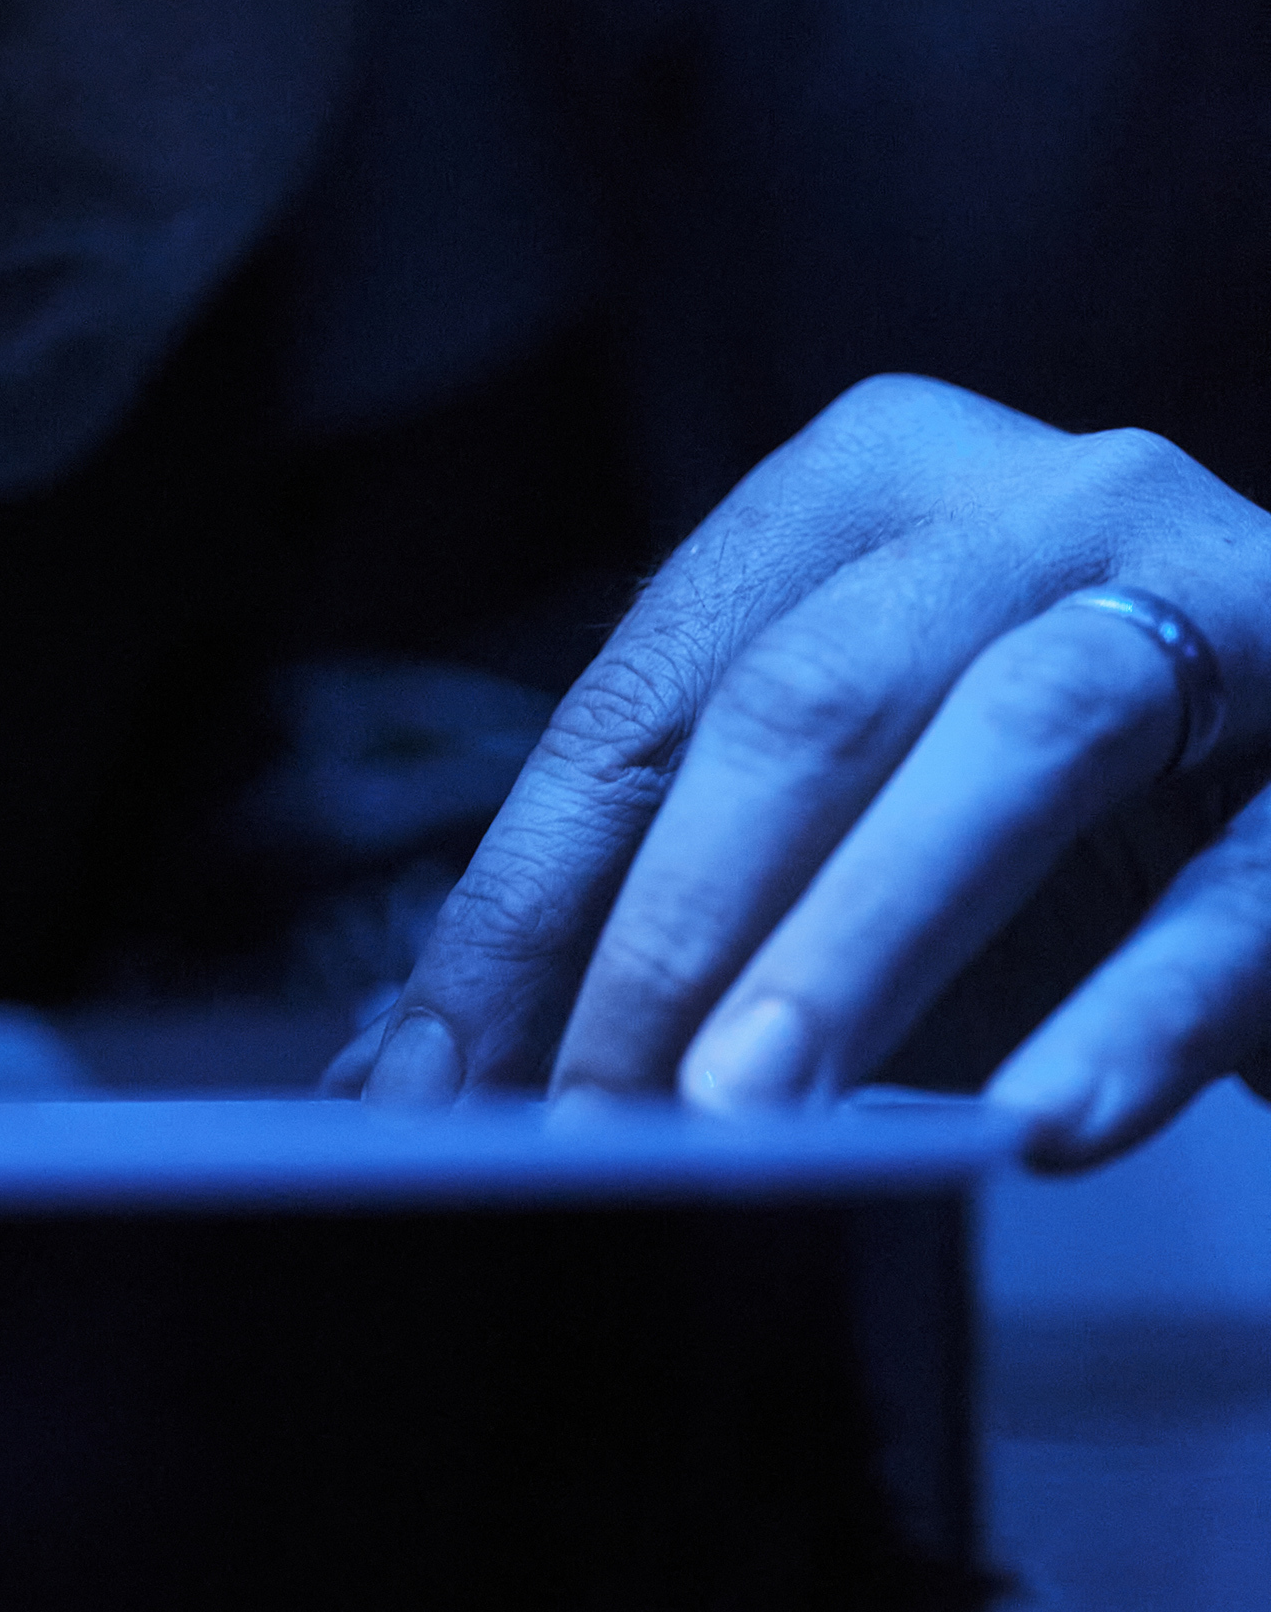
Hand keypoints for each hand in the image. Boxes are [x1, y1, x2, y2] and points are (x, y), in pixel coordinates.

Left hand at [343, 375, 1270, 1166]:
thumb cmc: (1085, 827)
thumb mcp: (861, 837)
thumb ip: (686, 916)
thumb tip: (426, 1083)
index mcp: (868, 487)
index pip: (650, 697)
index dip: (524, 899)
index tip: (422, 1076)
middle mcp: (1038, 499)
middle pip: (810, 697)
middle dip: (674, 924)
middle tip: (584, 1116)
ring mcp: (1219, 600)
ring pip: (1019, 734)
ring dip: (861, 937)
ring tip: (744, 1109)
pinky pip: (1238, 891)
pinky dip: (1133, 1014)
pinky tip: (1041, 1124)